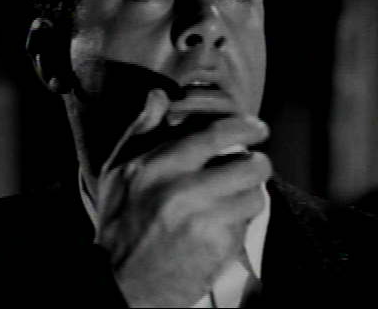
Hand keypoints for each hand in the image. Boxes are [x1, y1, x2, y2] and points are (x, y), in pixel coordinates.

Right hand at [93, 89, 271, 306]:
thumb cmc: (121, 223)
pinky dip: (241, 221)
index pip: (216, 134)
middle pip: (249, 165)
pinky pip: (247, 223)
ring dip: (249, 195)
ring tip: (234, 198)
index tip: (256, 126)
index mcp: (157, 166)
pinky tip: (222, 223)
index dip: (245, 125)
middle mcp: (181, 191)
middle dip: (258, 163)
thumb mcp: (119, 171)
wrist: (120, 283)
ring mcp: (202, 221)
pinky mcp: (216, 247)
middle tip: (254, 165)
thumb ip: (140, 130)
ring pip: (254, 195)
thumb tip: (159, 95)